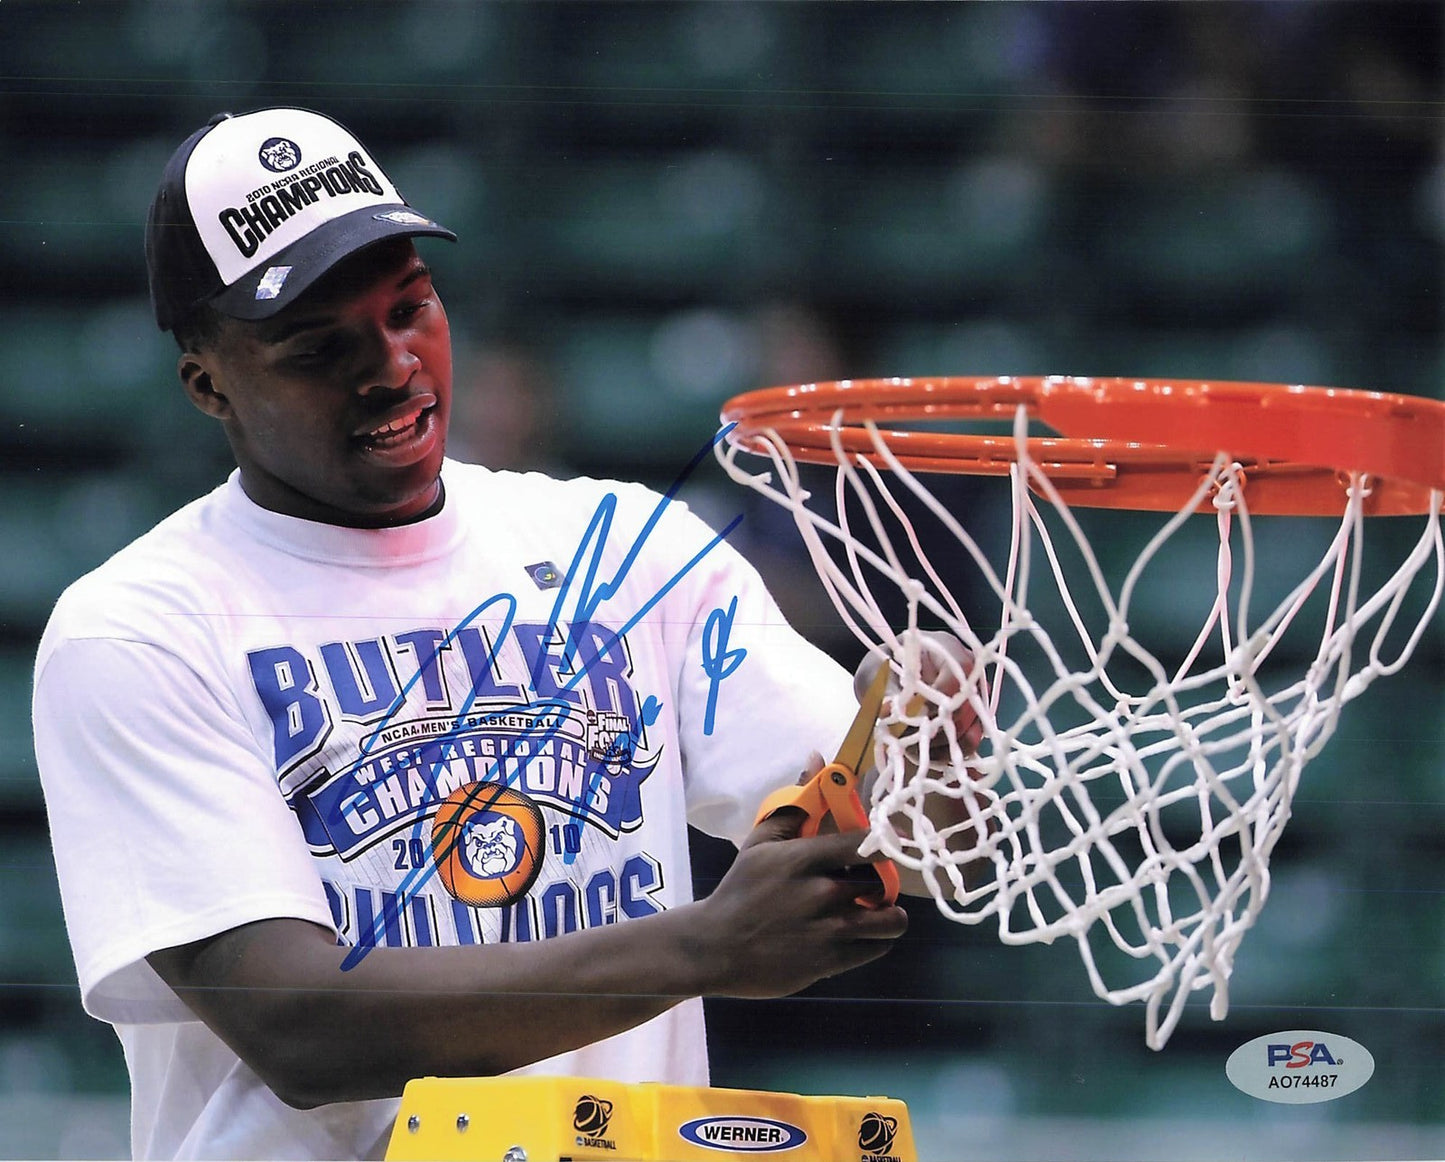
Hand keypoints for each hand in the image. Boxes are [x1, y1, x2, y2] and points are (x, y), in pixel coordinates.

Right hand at [691, 808, 907, 997]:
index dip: (885, 842)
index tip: (887, 845)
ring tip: (873, 911)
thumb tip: (818, 757)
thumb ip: (796, 803)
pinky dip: (874, 940)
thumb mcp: (761, 841)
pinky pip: (877, 949)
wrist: (716, 947)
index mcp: (803, 859)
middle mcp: (821, 893)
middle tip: (868, 883)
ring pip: (891, 921)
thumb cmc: (741, 889)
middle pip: (883, 882)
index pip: (865, 843)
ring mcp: (828, 931)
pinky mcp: (830, 963)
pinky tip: (859, 934)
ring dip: (888, 915)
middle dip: (880, 882)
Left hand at [857, 630, 988, 760]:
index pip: (957, 676)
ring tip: (912, 750)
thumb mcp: (876, 674)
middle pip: (966, 708)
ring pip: (970, 729)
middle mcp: (968, 675)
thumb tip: (889, 709)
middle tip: (907, 738)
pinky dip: (946, 754)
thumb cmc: (883, 667)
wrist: (888, 677)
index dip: (937, 700)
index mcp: (948, 652)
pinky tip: (923, 755)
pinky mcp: (969, 723)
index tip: (913, 714)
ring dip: (941, 745)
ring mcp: (972, 701)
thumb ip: (885, 691)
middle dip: (936, 728)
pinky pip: (967, 743)